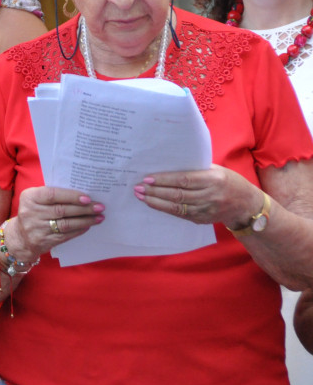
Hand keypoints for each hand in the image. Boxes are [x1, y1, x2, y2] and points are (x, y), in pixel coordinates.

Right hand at [6, 186, 104, 261]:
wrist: (20, 237)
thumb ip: (52, 195)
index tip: (87, 198)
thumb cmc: (33, 212)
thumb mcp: (35, 199)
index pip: (52, 194)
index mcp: (30, 197)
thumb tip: (81, 194)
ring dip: (85, 220)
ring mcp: (37, 228)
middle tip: (99, 207)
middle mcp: (32, 212)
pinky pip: (66, 235)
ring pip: (66, 224)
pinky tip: (88, 226)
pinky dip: (79, 230)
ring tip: (99, 217)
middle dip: (84, 209)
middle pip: (62, 210)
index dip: (71, 196)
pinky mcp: (44, 241)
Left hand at [134, 167, 261, 226]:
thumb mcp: (216, 169)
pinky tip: (153, 204)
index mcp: (214, 179)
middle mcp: (210, 195)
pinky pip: (180, 215)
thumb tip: (168, 164)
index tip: (147, 178)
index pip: (184, 179)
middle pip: (178, 195)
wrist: (246, 205)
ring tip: (141, 196)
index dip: (164, 180)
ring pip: (177, 207)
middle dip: (155, 192)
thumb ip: (196, 168)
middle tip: (138, 188)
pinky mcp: (202, 219)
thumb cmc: (228, 181)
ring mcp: (206, 210)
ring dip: (156, 202)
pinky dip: (165, 209)